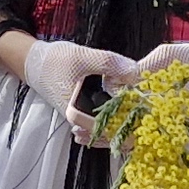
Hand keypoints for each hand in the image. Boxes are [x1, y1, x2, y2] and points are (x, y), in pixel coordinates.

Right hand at [11, 36, 138, 144]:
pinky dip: (116, 115)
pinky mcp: (84, 111)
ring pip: (107, 126)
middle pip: (110, 130)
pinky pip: (103, 119)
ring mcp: (82, 117)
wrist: (36, 62)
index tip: (149, 115)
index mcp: (77, 113)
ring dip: (125, 119)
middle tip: (152, 113)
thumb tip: (134, 71)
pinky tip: (130, 108)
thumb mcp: (83, 57)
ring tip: (144, 112)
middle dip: (131, 123)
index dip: (130, 124)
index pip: (108, 128)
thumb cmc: (56, 61)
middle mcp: (79, 121)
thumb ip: (108, 63)